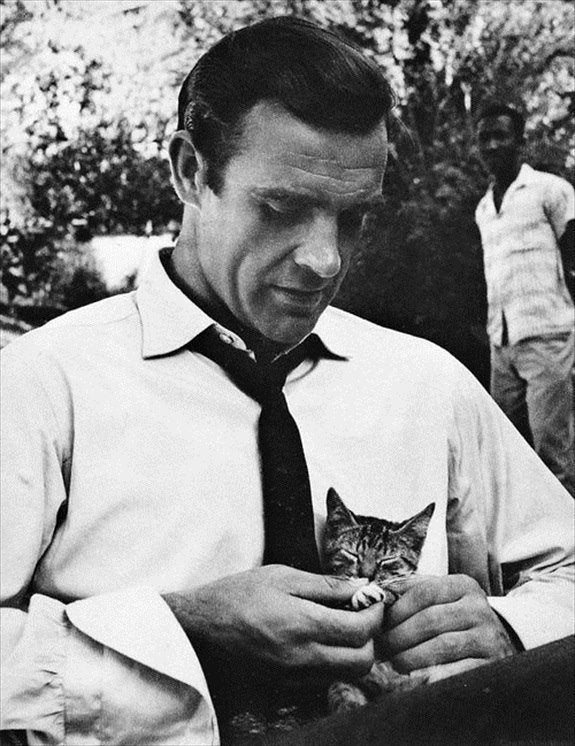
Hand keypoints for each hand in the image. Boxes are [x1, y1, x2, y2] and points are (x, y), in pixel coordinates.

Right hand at [163, 565, 383, 680]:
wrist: (199, 628)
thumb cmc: (238, 595)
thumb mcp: (282, 577)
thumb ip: (326, 585)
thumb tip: (362, 586)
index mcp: (302, 624)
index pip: (361, 629)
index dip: (375, 613)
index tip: (372, 600)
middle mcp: (302, 658)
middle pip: (362, 661)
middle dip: (370, 637)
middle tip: (360, 614)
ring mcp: (293, 678)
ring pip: (345, 675)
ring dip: (353, 652)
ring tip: (340, 626)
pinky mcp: (284, 690)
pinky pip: (324, 681)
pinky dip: (332, 664)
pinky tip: (319, 642)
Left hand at [380, 574, 517, 673]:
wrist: (495, 644)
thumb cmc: (454, 619)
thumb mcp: (439, 598)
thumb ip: (410, 591)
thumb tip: (375, 594)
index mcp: (463, 586)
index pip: (424, 592)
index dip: (397, 610)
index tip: (379, 625)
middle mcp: (479, 608)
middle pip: (430, 620)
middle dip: (398, 636)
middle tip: (382, 649)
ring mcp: (488, 637)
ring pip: (441, 646)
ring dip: (410, 657)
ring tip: (395, 663)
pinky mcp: (491, 665)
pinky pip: (455, 671)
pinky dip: (431, 675)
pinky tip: (415, 678)